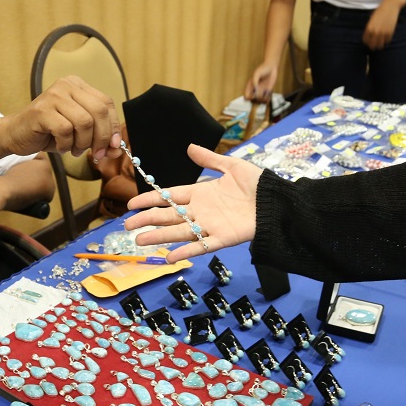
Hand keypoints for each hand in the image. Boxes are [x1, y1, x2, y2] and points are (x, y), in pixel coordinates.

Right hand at [4, 75, 122, 161]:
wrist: (16, 135)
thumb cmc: (49, 133)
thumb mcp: (79, 135)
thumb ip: (100, 140)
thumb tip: (119, 150)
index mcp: (78, 86)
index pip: (107, 104)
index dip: (113, 127)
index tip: (113, 147)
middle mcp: (67, 85)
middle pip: (99, 111)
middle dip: (102, 138)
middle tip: (96, 155)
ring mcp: (53, 96)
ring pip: (84, 122)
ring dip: (82, 143)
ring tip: (73, 149)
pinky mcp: (42, 110)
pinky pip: (66, 130)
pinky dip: (66, 145)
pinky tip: (60, 147)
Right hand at [123, 144, 263, 261]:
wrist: (277, 202)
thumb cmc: (257, 184)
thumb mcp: (232, 166)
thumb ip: (210, 159)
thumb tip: (190, 147)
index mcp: (200, 193)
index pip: (169, 196)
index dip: (150, 200)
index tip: (132, 204)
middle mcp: (200, 211)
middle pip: (168, 216)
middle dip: (147, 220)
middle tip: (127, 225)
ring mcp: (209, 225)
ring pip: (179, 232)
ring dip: (159, 237)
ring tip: (139, 241)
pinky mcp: (222, 238)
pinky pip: (200, 246)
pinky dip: (186, 251)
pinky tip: (170, 258)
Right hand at [244, 64, 277, 101]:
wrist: (271, 68)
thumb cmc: (263, 69)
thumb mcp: (257, 74)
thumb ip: (255, 81)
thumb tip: (255, 91)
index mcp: (250, 86)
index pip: (246, 97)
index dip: (249, 98)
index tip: (253, 95)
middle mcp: (255, 90)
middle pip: (253, 101)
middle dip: (256, 100)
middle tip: (260, 95)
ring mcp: (261, 92)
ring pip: (259, 101)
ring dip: (262, 100)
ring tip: (265, 94)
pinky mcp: (267, 92)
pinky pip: (266, 100)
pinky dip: (267, 100)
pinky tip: (268, 95)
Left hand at [363, 1, 400, 49]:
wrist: (391, 5)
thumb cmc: (380, 10)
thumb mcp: (371, 19)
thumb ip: (369, 27)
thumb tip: (369, 36)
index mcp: (368, 28)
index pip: (365, 41)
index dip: (367, 42)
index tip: (369, 41)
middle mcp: (375, 32)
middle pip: (372, 45)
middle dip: (372, 46)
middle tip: (374, 44)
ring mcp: (383, 33)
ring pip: (380, 45)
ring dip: (379, 45)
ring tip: (380, 42)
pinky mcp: (390, 33)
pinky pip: (387, 41)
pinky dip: (386, 40)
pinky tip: (386, 37)